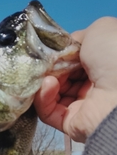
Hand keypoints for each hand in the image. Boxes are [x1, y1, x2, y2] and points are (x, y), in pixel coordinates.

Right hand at [34, 17, 116, 142]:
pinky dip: (43, 98)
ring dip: (44, 82)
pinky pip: (48, 112)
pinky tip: (48, 85)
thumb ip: (78, 37)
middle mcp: (93, 86)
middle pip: (60, 76)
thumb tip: (64, 49)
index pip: (72, 60)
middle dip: (48, 68)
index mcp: (103, 65)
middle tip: (44, 62)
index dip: (59, 54)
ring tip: (46, 75)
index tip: (50, 50)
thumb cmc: (114, 56)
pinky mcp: (70, 124)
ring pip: (52, 94)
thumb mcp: (99, 30)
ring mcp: (82, 106)